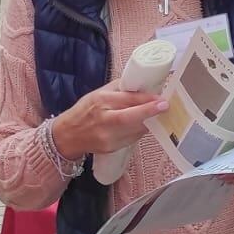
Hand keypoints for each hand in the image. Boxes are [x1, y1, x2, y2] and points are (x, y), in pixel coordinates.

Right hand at [49, 85, 168, 159]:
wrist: (68, 136)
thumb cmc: (84, 111)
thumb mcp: (97, 94)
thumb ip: (119, 90)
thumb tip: (142, 86)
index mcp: (100, 102)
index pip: (126, 100)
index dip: (146, 100)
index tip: (161, 99)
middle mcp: (103, 120)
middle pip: (131, 118)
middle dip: (150, 112)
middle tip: (165, 107)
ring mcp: (107, 137)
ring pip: (135, 130)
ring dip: (148, 122)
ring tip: (156, 114)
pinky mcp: (111, 148)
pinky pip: (132, 139)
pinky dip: (139, 131)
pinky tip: (142, 125)